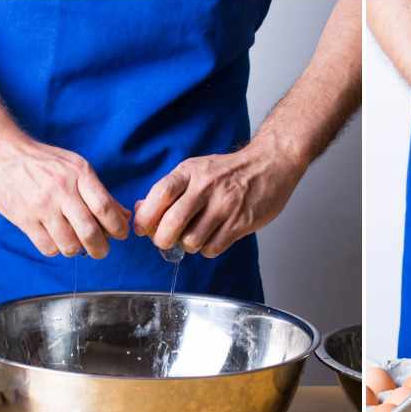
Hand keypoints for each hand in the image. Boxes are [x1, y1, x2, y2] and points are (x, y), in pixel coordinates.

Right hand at [0, 131, 128, 256]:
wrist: (2, 154)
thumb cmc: (45, 161)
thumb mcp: (76, 167)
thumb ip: (99, 192)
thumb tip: (125, 215)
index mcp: (79, 174)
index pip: (104, 207)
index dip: (118, 226)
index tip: (121, 234)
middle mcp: (61, 190)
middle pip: (89, 230)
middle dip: (100, 247)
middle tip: (102, 251)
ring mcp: (41, 206)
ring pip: (68, 243)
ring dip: (77, 250)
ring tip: (78, 247)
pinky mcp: (23, 218)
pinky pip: (46, 246)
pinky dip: (56, 249)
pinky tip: (57, 242)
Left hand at [132, 135, 303, 256]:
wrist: (270, 163)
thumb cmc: (230, 170)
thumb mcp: (196, 170)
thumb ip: (170, 190)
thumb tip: (140, 210)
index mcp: (191, 172)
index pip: (159, 195)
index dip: (146, 217)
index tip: (144, 228)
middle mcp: (207, 187)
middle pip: (171, 224)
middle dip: (163, 240)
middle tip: (166, 240)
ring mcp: (225, 205)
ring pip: (191, 240)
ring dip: (188, 245)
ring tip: (195, 236)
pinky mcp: (241, 221)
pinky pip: (213, 248)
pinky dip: (208, 248)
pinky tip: (213, 237)